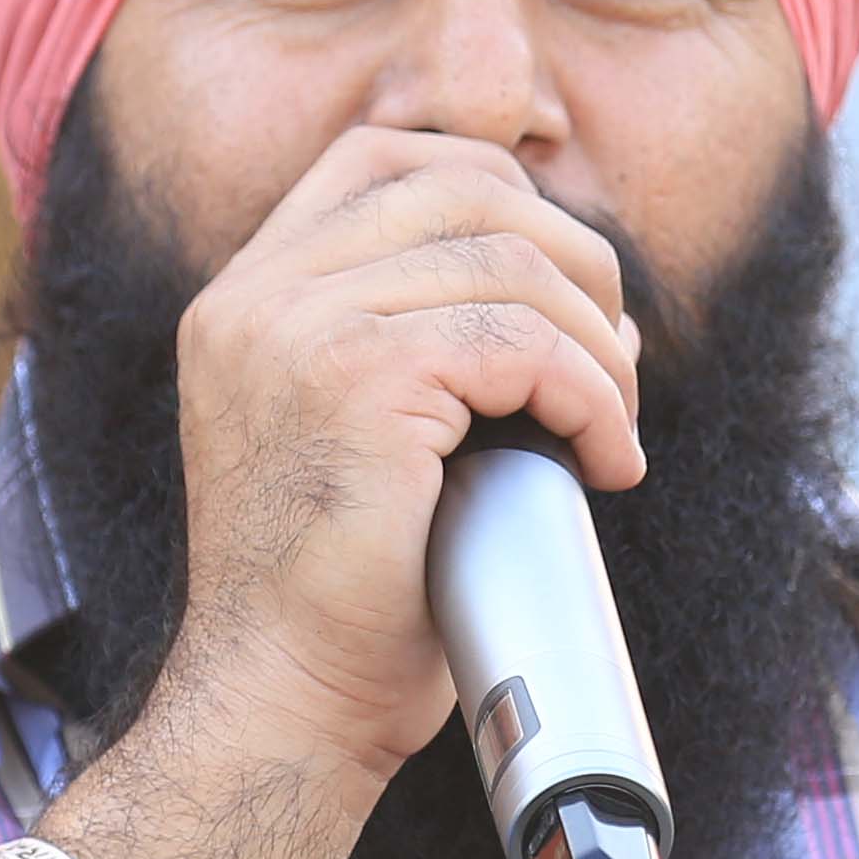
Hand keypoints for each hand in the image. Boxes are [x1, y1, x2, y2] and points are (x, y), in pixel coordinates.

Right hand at [135, 123, 644, 810]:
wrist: (285, 702)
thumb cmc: (344, 599)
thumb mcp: (361, 436)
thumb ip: (418, 343)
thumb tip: (581, 295)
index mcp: (243, 297)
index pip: (379, 155)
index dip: (496, 188)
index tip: (559, 285)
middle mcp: (255, 295)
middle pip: (463, 185)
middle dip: (573, 260)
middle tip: (615, 363)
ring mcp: (295, 327)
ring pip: (507, 260)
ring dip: (595, 342)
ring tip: (613, 424)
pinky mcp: (356, 378)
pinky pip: (520, 342)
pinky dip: (590, 395)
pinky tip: (605, 459)